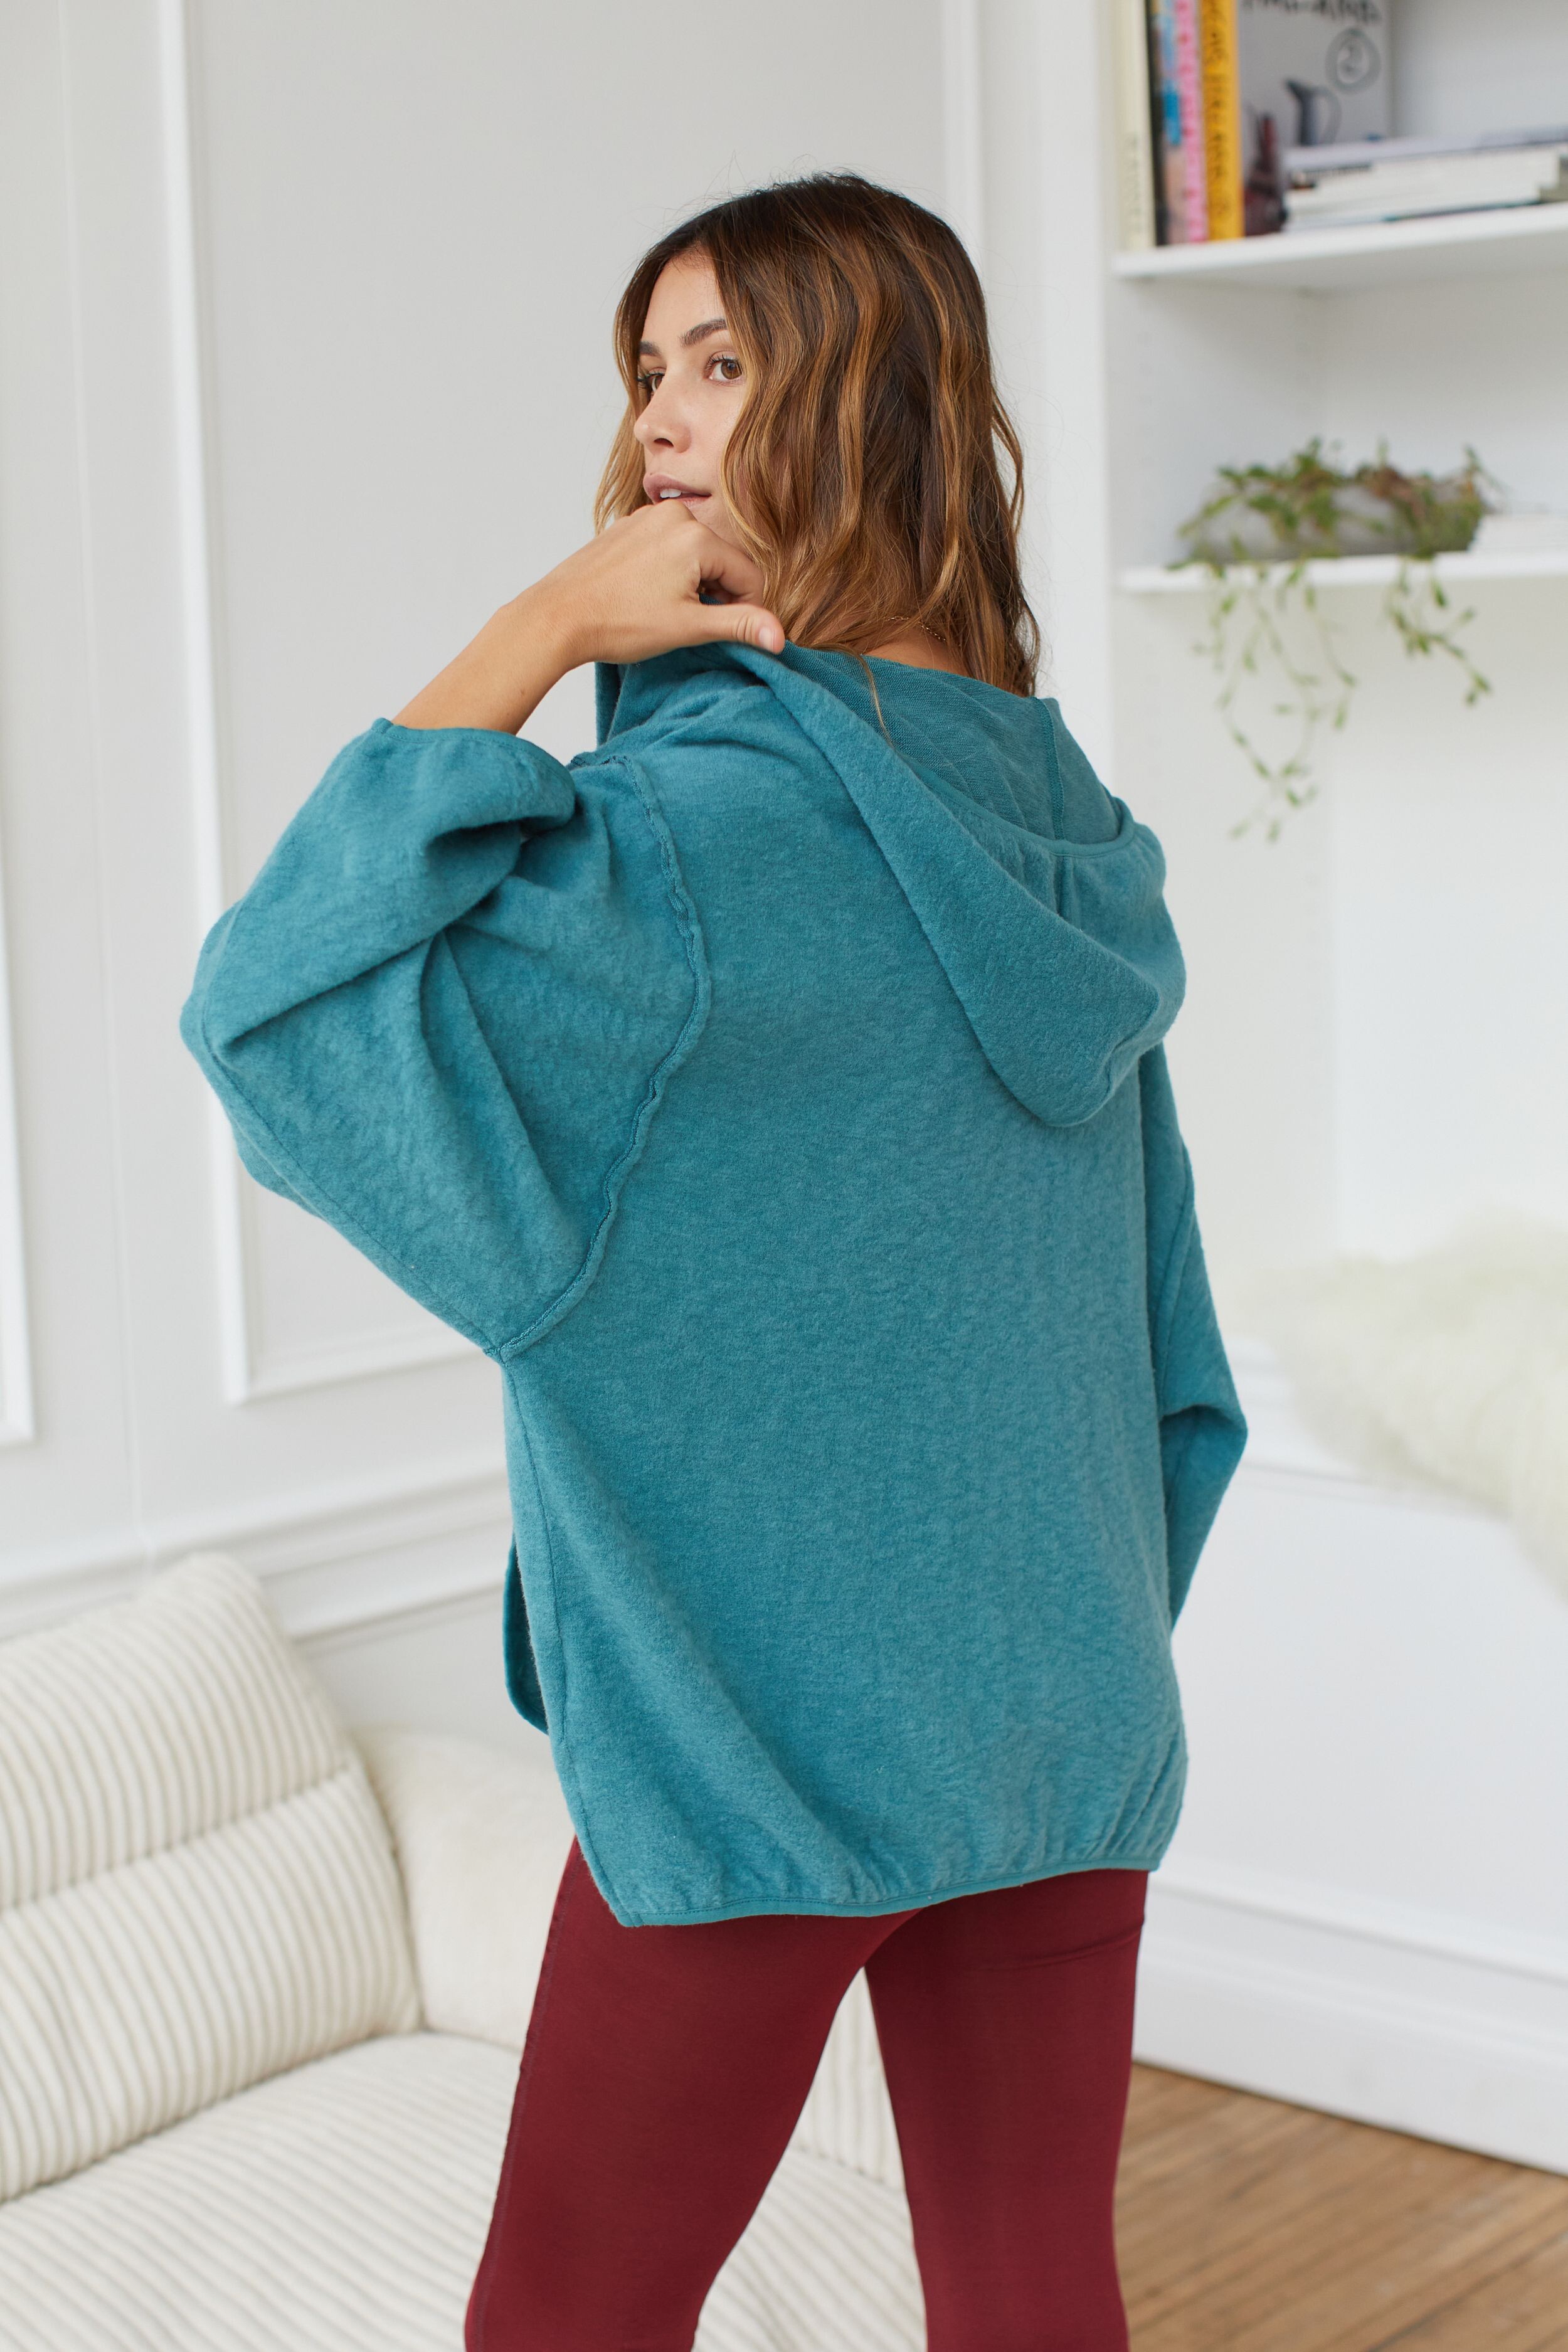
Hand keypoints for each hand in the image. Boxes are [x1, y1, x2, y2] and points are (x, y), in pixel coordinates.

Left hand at [395, 503, 783, 733]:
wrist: (557, 616)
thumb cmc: (617, 623)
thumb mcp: (688, 627)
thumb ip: (739, 625)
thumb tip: (780, 636)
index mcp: (696, 535)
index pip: (748, 576)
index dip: (744, 611)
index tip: (725, 635)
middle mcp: (674, 515)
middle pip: (722, 561)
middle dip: (717, 595)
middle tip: (688, 625)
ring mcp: (647, 518)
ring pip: (695, 555)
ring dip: (693, 585)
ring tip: (662, 612)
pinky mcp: (628, 527)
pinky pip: (667, 549)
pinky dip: (668, 573)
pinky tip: (645, 598)